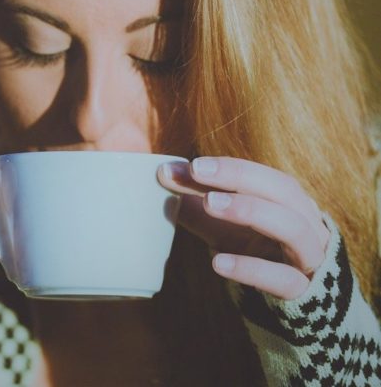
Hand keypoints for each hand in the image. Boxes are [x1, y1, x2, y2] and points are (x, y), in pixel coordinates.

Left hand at [157, 156, 330, 299]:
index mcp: (289, 202)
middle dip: (239, 176)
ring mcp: (309, 258)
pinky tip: (217, 262)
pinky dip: (251, 268)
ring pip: (293, 227)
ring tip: (209, 203)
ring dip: (251, 210)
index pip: (261, 175)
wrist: (294, 309)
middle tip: (197, 171)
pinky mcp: (304, 293)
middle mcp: (307, 223)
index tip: (192, 164)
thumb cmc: (255, 253)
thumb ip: (195, 202)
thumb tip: (163, 173)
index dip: (229, 167)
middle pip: (283, 190)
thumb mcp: (223, 226)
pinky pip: (283, 278)